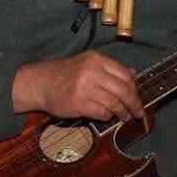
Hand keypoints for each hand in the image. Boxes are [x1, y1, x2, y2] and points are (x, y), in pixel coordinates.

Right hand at [12, 50, 143, 121]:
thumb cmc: (62, 74)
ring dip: (123, 112)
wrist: (38, 83)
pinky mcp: (79, 103)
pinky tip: (107, 117)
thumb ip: (109, 68)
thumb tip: (132, 73)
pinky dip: (108, 117)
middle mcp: (92, 71)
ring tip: (125, 117)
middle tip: (138, 112)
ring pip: (115, 102)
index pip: (124, 74)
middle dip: (134, 103)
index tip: (137, 98)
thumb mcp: (86, 64)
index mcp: (95, 59)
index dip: (134, 88)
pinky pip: (102, 112)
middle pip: (123, 89)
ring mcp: (85, 87)